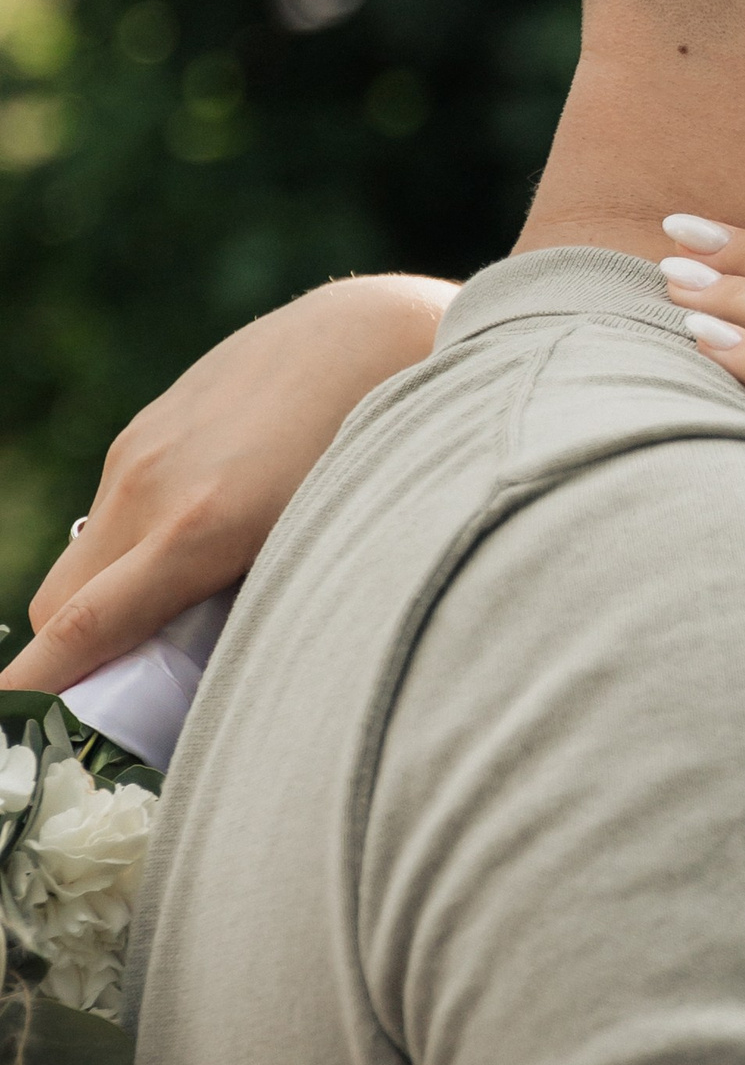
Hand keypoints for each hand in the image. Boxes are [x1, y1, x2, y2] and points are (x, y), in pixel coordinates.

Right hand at [0, 275, 453, 691]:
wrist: (381, 332)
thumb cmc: (388, 459)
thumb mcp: (332, 554)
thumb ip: (258, 619)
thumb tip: (209, 680)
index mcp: (197, 529)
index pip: (79, 629)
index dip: (35, 691)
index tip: (18, 732)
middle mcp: (152, 486)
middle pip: (63, 603)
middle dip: (76, 654)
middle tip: (133, 691)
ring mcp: (145, 447)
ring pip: (89, 553)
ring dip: (109, 595)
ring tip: (186, 613)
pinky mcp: (153, 423)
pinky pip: (119, 507)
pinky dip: (136, 543)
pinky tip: (209, 538)